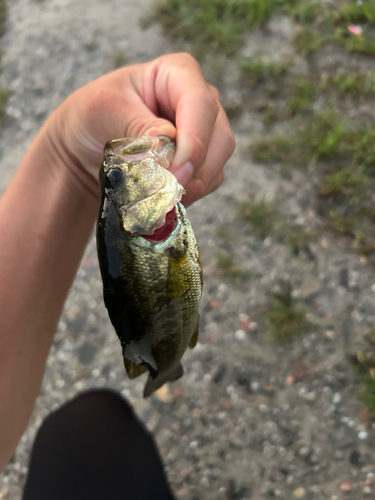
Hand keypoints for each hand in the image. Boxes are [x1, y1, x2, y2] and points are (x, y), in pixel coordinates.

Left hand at [46, 53, 234, 205]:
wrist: (85, 145)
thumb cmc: (93, 114)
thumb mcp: (105, 110)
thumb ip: (137, 125)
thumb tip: (167, 145)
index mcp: (178, 73)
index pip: (200, 103)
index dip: (193, 140)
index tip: (175, 170)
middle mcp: (199, 102)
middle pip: (218, 137)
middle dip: (195, 169)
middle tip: (168, 192)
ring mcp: (204, 133)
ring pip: (217, 163)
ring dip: (192, 186)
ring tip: (160, 198)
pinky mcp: (201, 161)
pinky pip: (208, 181)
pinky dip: (189, 194)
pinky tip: (164, 197)